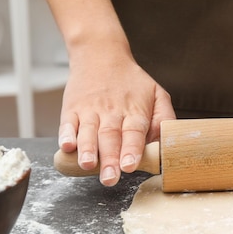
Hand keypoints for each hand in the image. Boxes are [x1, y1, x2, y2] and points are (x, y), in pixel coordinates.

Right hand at [57, 54, 175, 185]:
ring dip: (88, 150)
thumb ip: (165, 119)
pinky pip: (67, 123)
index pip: (134, 131)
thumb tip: (166, 144)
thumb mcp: (157, 94)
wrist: (100, 55)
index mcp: (134, 110)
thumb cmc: (132, 82)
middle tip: (110, 178)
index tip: (130, 165)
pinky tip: (67, 146)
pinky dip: (66, 135)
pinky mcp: (71, 108)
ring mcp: (90, 110)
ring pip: (89, 132)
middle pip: (111, 137)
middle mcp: (112, 111)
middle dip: (110, 159)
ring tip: (88, 165)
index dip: (132, 149)